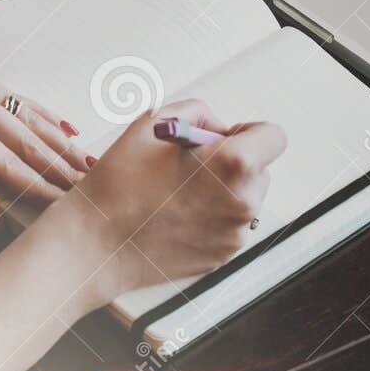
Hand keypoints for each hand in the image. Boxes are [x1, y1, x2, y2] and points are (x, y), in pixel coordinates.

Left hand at [0, 61, 92, 225]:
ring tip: (88, 165)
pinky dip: (44, 115)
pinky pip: (17, 97)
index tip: (64, 207)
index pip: (5, 163)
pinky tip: (67, 130)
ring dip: (60, 142)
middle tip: (90, 189)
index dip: (37, 188)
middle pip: (26, 137)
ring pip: (29, 115)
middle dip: (60, 166)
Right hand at [44, 99, 286, 305]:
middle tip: (191, 165)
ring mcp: (235, 234)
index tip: (223, 138)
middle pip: (261, 169)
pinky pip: (230, 225)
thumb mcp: (154, 123)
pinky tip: (176, 213)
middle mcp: (244, 202)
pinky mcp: (223, 257)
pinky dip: (213, 216)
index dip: (248, 132)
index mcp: (234, 164)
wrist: (95, 243)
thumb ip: (198, 113)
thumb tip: (219, 128)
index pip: (273, 136)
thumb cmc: (120, 182)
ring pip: (245, 199)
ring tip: (179, 191)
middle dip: (234, 161)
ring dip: (225, 190)